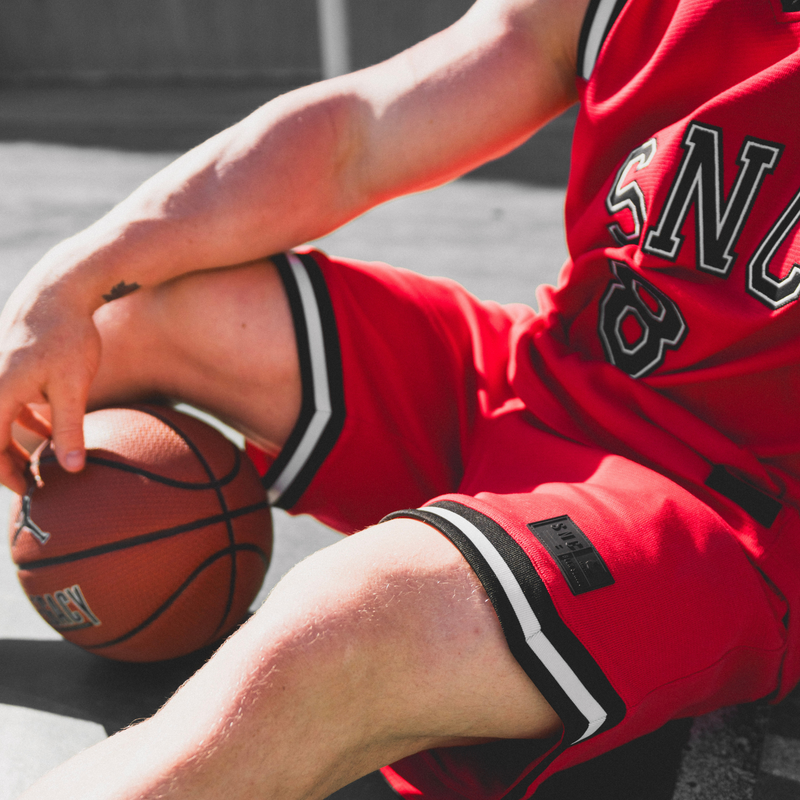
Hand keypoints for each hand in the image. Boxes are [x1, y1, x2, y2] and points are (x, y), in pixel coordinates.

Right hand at [0, 279, 100, 493]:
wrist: (60, 289)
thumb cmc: (68, 336)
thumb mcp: (73, 387)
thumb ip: (69, 429)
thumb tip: (72, 470)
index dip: (7, 474)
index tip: (30, 493)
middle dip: (7, 463)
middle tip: (33, 484)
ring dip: (14, 443)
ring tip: (39, 463)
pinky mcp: (5, 365)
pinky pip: (6, 402)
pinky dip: (21, 419)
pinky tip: (45, 431)